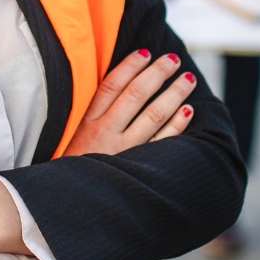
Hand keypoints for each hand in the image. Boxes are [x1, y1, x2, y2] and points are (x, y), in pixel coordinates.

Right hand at [66, 50, 196, 156]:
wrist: (72, 207)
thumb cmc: (74, 169)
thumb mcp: (71, 139)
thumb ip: (93, 116)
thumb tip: (121, 86)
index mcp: (87, 123)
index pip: (111, 86)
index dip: (130, 66)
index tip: (146, 52)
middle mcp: (105, 134)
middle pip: (136, 95)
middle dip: (157, 73)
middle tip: (174, 59)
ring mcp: (123, 152)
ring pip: (154, 115)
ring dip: (174, 94)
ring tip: (188, 79)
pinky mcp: (137, 169)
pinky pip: (163, 143)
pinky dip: (177, 125)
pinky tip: (188, 110)